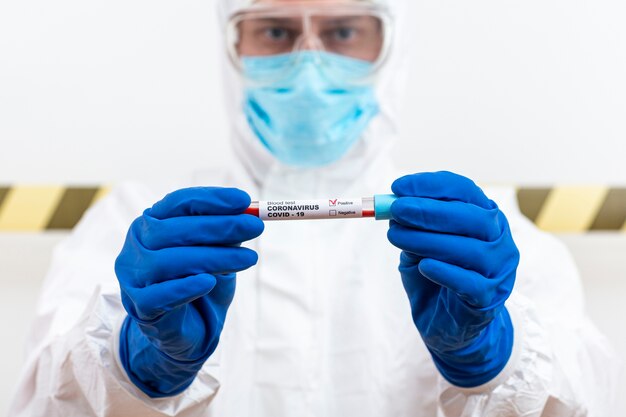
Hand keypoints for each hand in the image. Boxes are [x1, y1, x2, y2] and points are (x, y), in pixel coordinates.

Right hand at [115, 187, 263, 396]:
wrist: (188, 328)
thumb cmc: (201, 281)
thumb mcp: (217, 252)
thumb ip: (227, 234)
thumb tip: (250, 214)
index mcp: (154, 221)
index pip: (179, 202)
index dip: (212, 200)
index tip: (245, 200)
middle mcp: (138, 243)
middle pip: (174, 230)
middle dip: (220, 226)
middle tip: (255, 227)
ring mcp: (134, 274)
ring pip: (169, 261)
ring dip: (214, 257)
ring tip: (249, 259)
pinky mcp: (139, 305)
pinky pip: (160, 295)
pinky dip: (186, 287)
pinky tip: (209, 282)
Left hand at [387, 172, 518, 386]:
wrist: (449, 324)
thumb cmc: (436, 276)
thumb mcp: (418, 246)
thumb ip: (411, 226)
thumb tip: (393, 207)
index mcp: (484, 216)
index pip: (464, 190)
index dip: (431, 186)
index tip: (398, 188)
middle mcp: (499, 239)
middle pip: (472, 217)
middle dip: (429, 211)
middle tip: (397, 210)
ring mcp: (499, 269)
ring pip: (471, 249)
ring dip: (429, 240)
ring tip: (397, 237)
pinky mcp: (490, 298)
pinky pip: (470, 283)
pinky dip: (445, 271)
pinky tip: (424, 266)